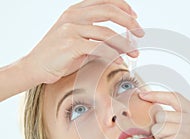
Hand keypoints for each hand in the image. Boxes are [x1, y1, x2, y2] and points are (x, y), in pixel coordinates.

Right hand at [24, 0, 143, 83]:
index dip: (123, 7)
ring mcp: (71, 29)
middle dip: (129, 22)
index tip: (135, 18)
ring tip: (134, 53)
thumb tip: (122, 43)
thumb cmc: (59, 55)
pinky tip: (120, 60)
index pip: (105, 1)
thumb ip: (97, 36)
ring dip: (125, 44)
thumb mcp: (79, 40)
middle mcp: (73, 16)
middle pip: (109, 11)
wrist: (35, 67)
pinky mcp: (70, 44)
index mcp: (76, 11)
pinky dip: (113, 54)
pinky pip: (99, 47)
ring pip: (107, 33)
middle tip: (140, 33)